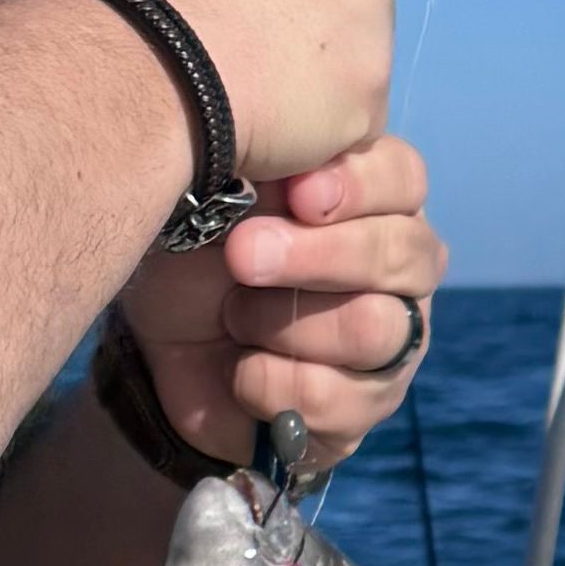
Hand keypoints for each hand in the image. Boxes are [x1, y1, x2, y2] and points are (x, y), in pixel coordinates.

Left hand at [120, 138, 441, 471]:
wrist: (159, 343)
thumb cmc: (196, 246)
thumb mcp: (216, 188)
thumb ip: (267, 158)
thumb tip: (296, 161)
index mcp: (373, 198)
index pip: (404, 179)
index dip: (357, 186)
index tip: (296, 191)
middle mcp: (398, 267)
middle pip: (404, 254)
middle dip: (316, 257)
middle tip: (241, 256)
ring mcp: (393, 340)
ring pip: (377, 329)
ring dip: (289, 323)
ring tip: (233, 316)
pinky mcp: (365, 407)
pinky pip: (347, 400)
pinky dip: (278, 385)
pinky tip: (239, 370)